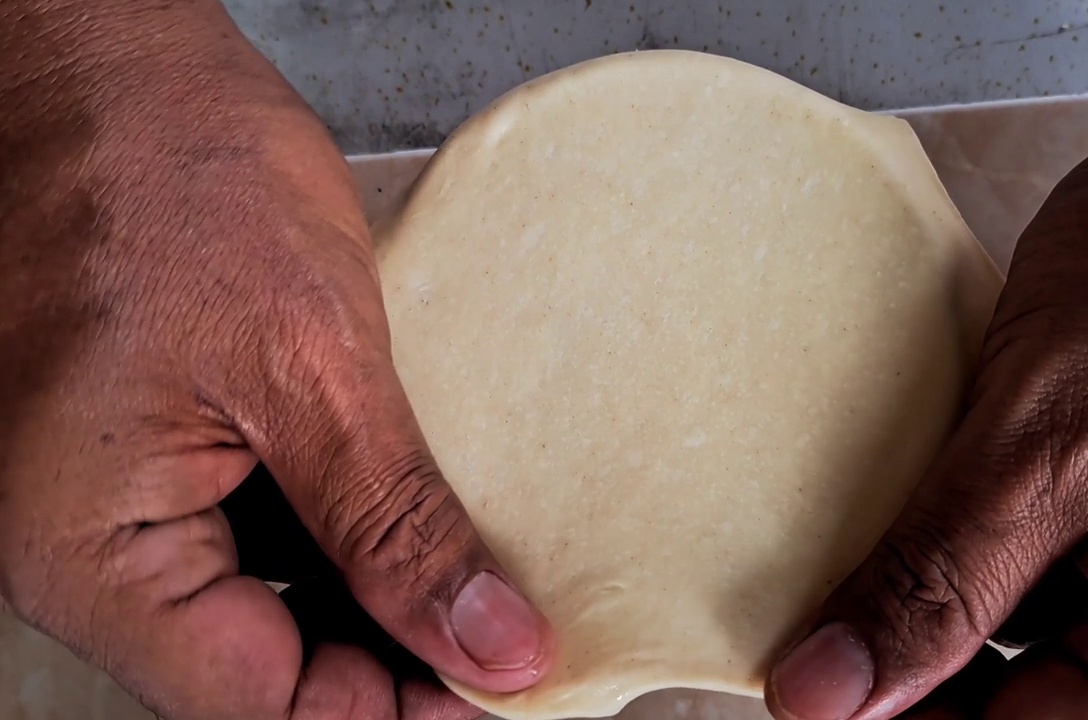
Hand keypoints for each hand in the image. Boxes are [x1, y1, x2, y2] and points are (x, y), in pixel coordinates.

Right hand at [0, 2, 552, 717]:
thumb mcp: (311, 361)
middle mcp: (78, 550)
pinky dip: (330, 552)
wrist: (102, 62)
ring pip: (255, 615)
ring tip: (472, 592)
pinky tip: (407, 537)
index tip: (501, 687)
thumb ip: (394, 524)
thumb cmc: (163, 165)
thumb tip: (484, 644)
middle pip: (255, 673)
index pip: (260, 706)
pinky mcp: (142, 458)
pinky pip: (242, 544)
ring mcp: (105, 505)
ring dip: (365, 614)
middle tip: (502, 642)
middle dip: (386, 668)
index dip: (392, 711)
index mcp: (89, 550)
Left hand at [767, 13, 1087, 719]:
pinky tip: (878, 522)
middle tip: (793, 627)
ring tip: (821, 572)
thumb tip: (826, 695)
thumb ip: (941, 579)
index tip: (795, 687)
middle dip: (892, 671)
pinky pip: (1009, 579)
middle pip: (998, 710)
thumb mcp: (1052, 438)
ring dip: (907, 614)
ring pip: (994, 652)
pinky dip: (937, 557)